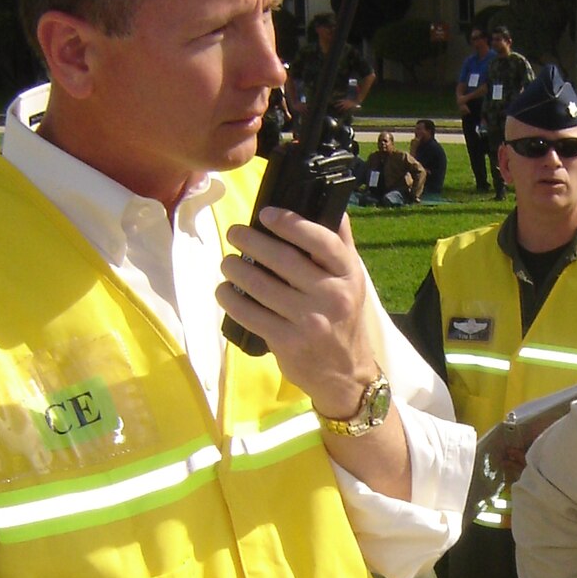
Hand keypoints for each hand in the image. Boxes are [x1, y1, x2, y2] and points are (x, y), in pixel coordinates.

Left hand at [218, 206, 377, 415]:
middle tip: (235, 234)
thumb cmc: (343, 318)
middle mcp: (332, 296)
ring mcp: (309, 321)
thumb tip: (330, 204)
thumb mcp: (352, 281)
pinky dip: (230, 299)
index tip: (265, 214)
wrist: (345, 373)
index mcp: (348, 275)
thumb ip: (340, 244)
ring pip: (260, 285)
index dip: (290, 223)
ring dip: (235, 269)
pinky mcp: (288, 342)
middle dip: (251, 242)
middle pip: (283, 260)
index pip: (321, 241)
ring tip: (228, 263)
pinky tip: (225, 291)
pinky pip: (250, 313)